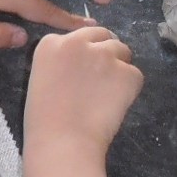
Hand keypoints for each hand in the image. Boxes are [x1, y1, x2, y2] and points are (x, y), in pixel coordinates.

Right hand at [24, 26, 142, 162]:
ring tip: (108, 94)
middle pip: (102, 35)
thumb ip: (61, 62)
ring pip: (122, 51)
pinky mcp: (127, 72)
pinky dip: (130, 89)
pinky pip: (135, 75)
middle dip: (105, 52)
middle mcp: (79, 41)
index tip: (81, 71)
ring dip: (119, 67)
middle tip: (101, 78)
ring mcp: (105, 55)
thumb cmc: (44, 120)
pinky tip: (115, 106)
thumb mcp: (41, 78)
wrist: (63, 141)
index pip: (77, 36)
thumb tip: (85, 64)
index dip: (83, 53)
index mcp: (51, 42)